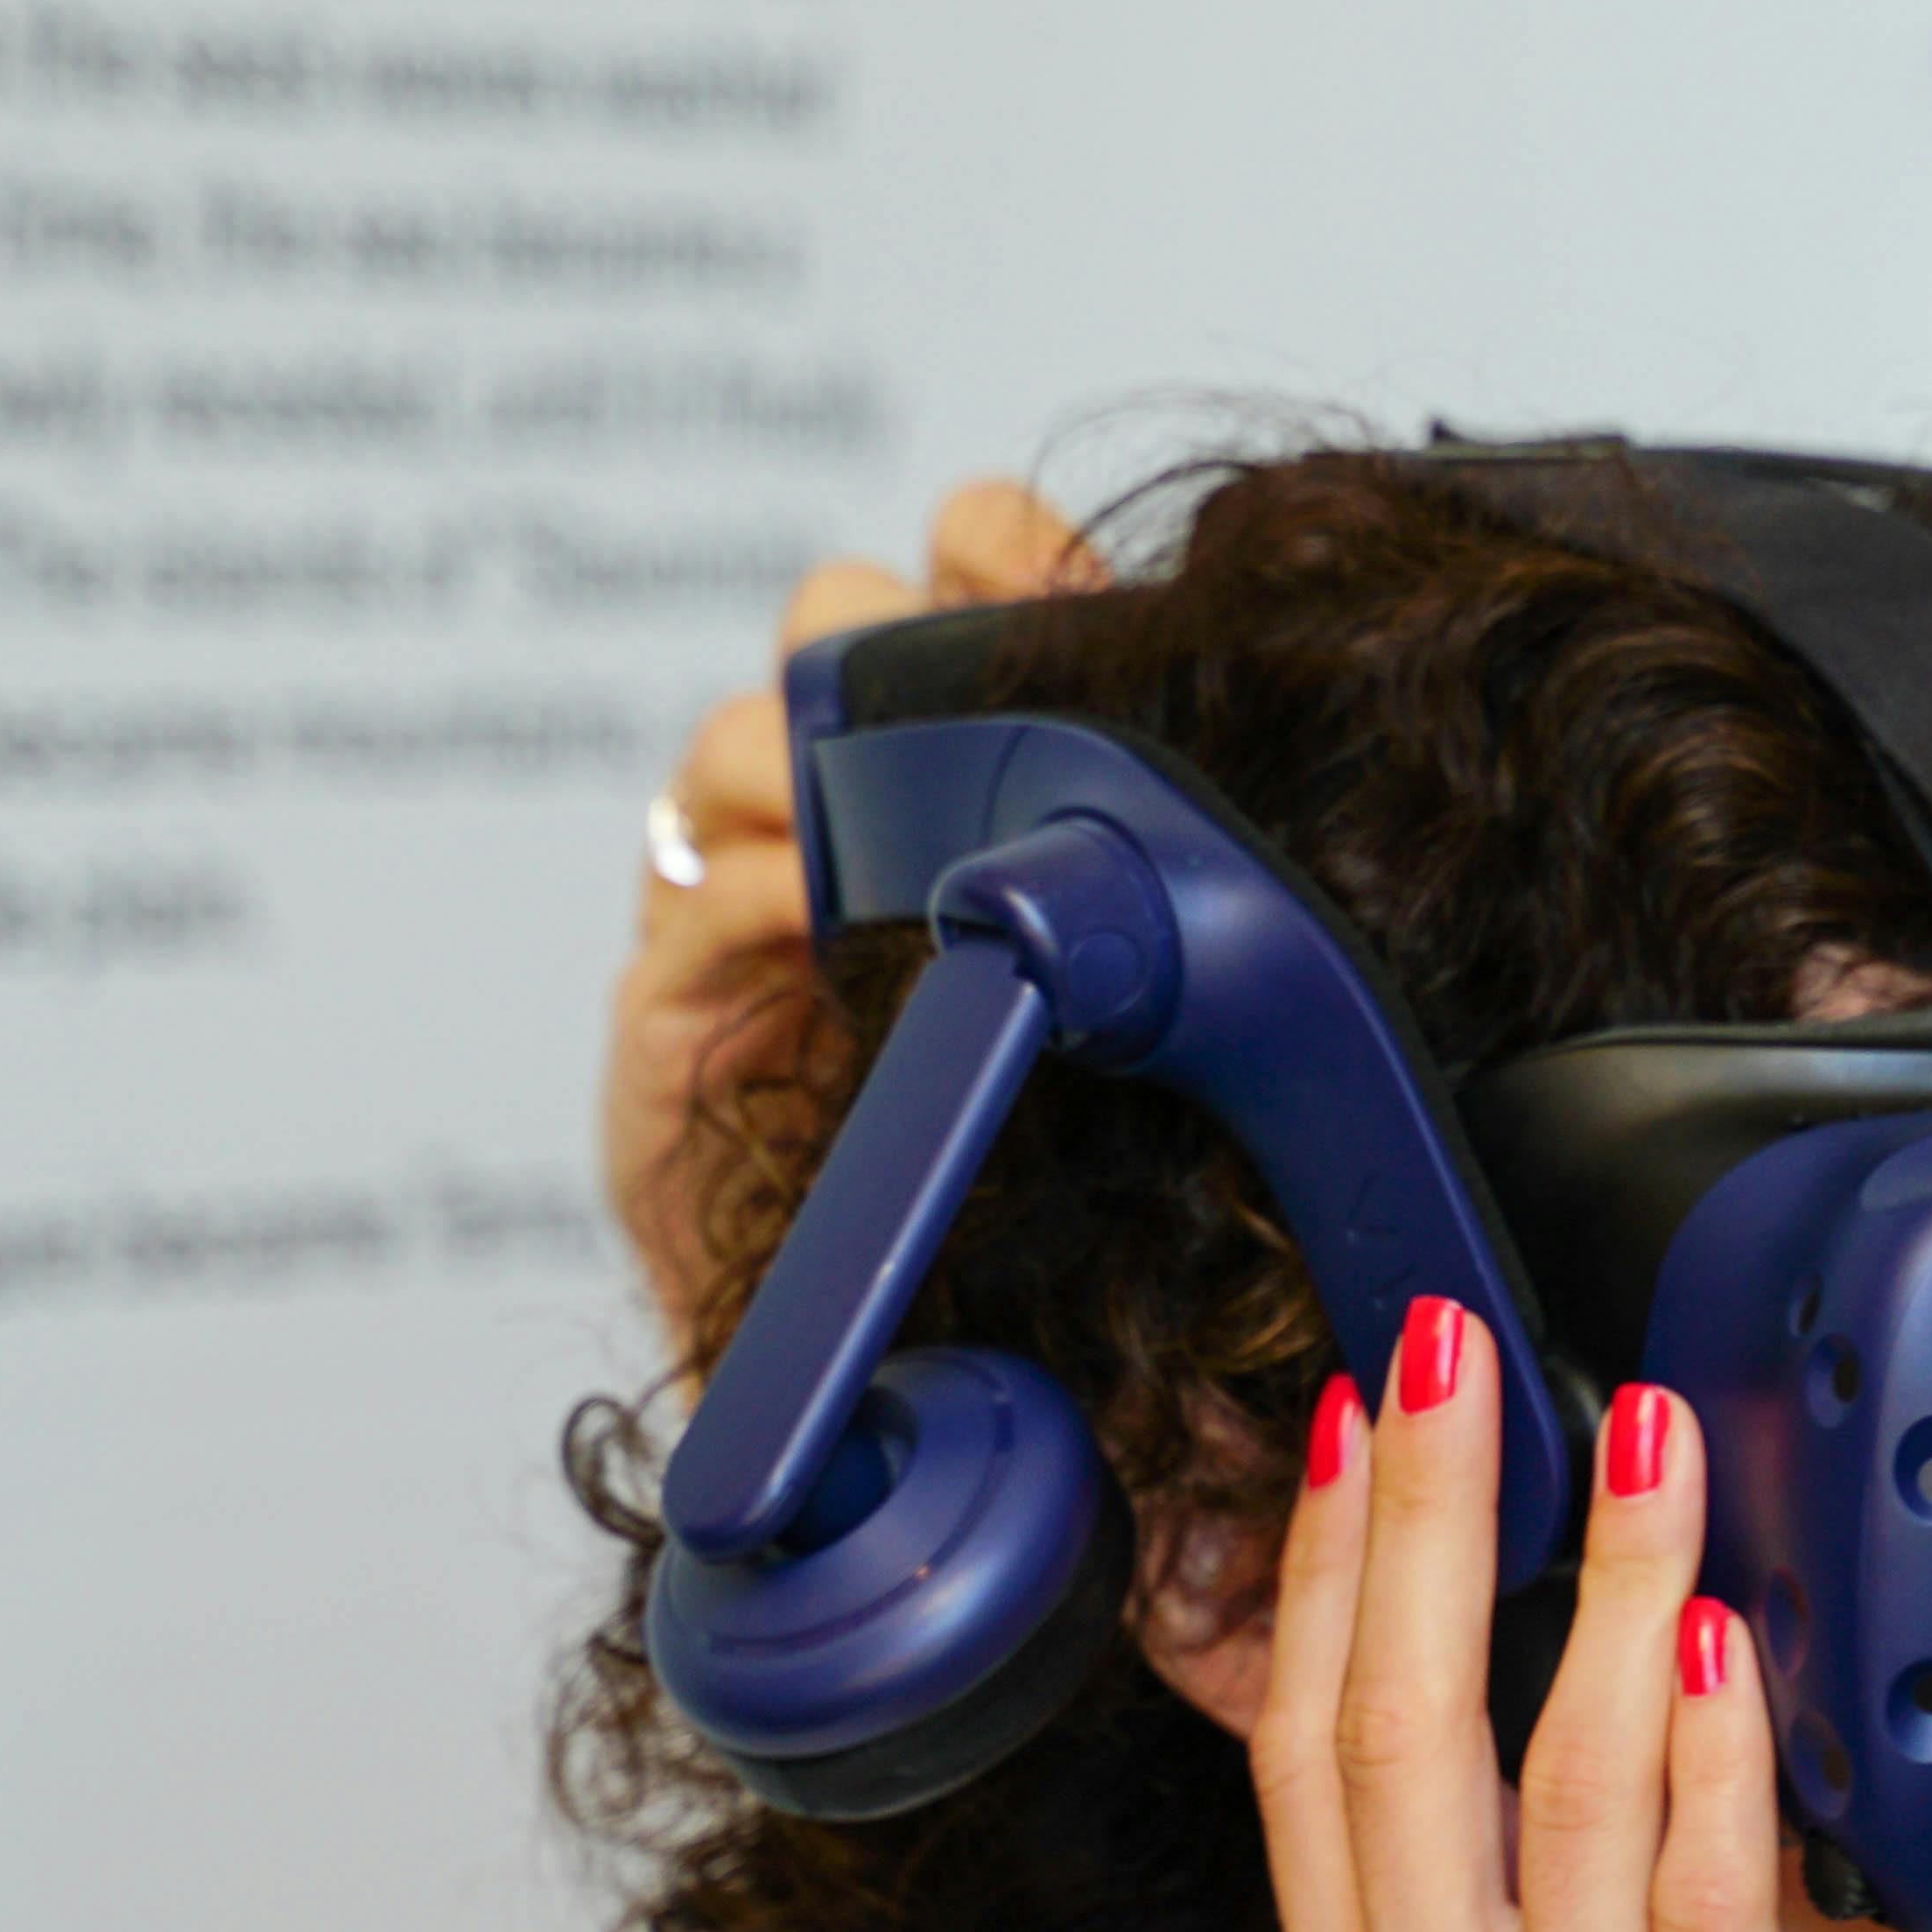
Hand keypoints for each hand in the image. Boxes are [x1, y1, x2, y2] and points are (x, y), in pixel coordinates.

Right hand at [605, 477, 1104, 1348]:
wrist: (912, 1383)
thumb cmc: (1034, 1189)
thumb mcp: (1119, 1005)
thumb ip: (1147, 881)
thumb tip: (1263, 763)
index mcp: (952, 786)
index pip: (956, 572)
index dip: (993, 548)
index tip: (1039, 579)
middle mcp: (833, 821)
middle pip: (827, 624)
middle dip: (880, 642)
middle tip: (952, 705)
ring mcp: (735, 911)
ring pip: (738, 746)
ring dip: (809, 769)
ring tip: (884, 833)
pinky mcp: (668, 1017)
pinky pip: (698, 904)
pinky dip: (764, 899)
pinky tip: (825, 926)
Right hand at [1253, 1305, 1902, 1931]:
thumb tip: (1556, 1888)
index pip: (1317, 1772)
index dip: (1330, 1580)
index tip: (1357, 1431)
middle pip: (1389, 1735)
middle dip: (1413, 1514)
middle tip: (1439, 1341)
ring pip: (1553, 1789)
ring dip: (1594, 1582)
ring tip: (1633, 1430)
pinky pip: (1702, 1923)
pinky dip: (1704, 1766)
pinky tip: (1719, 1644)